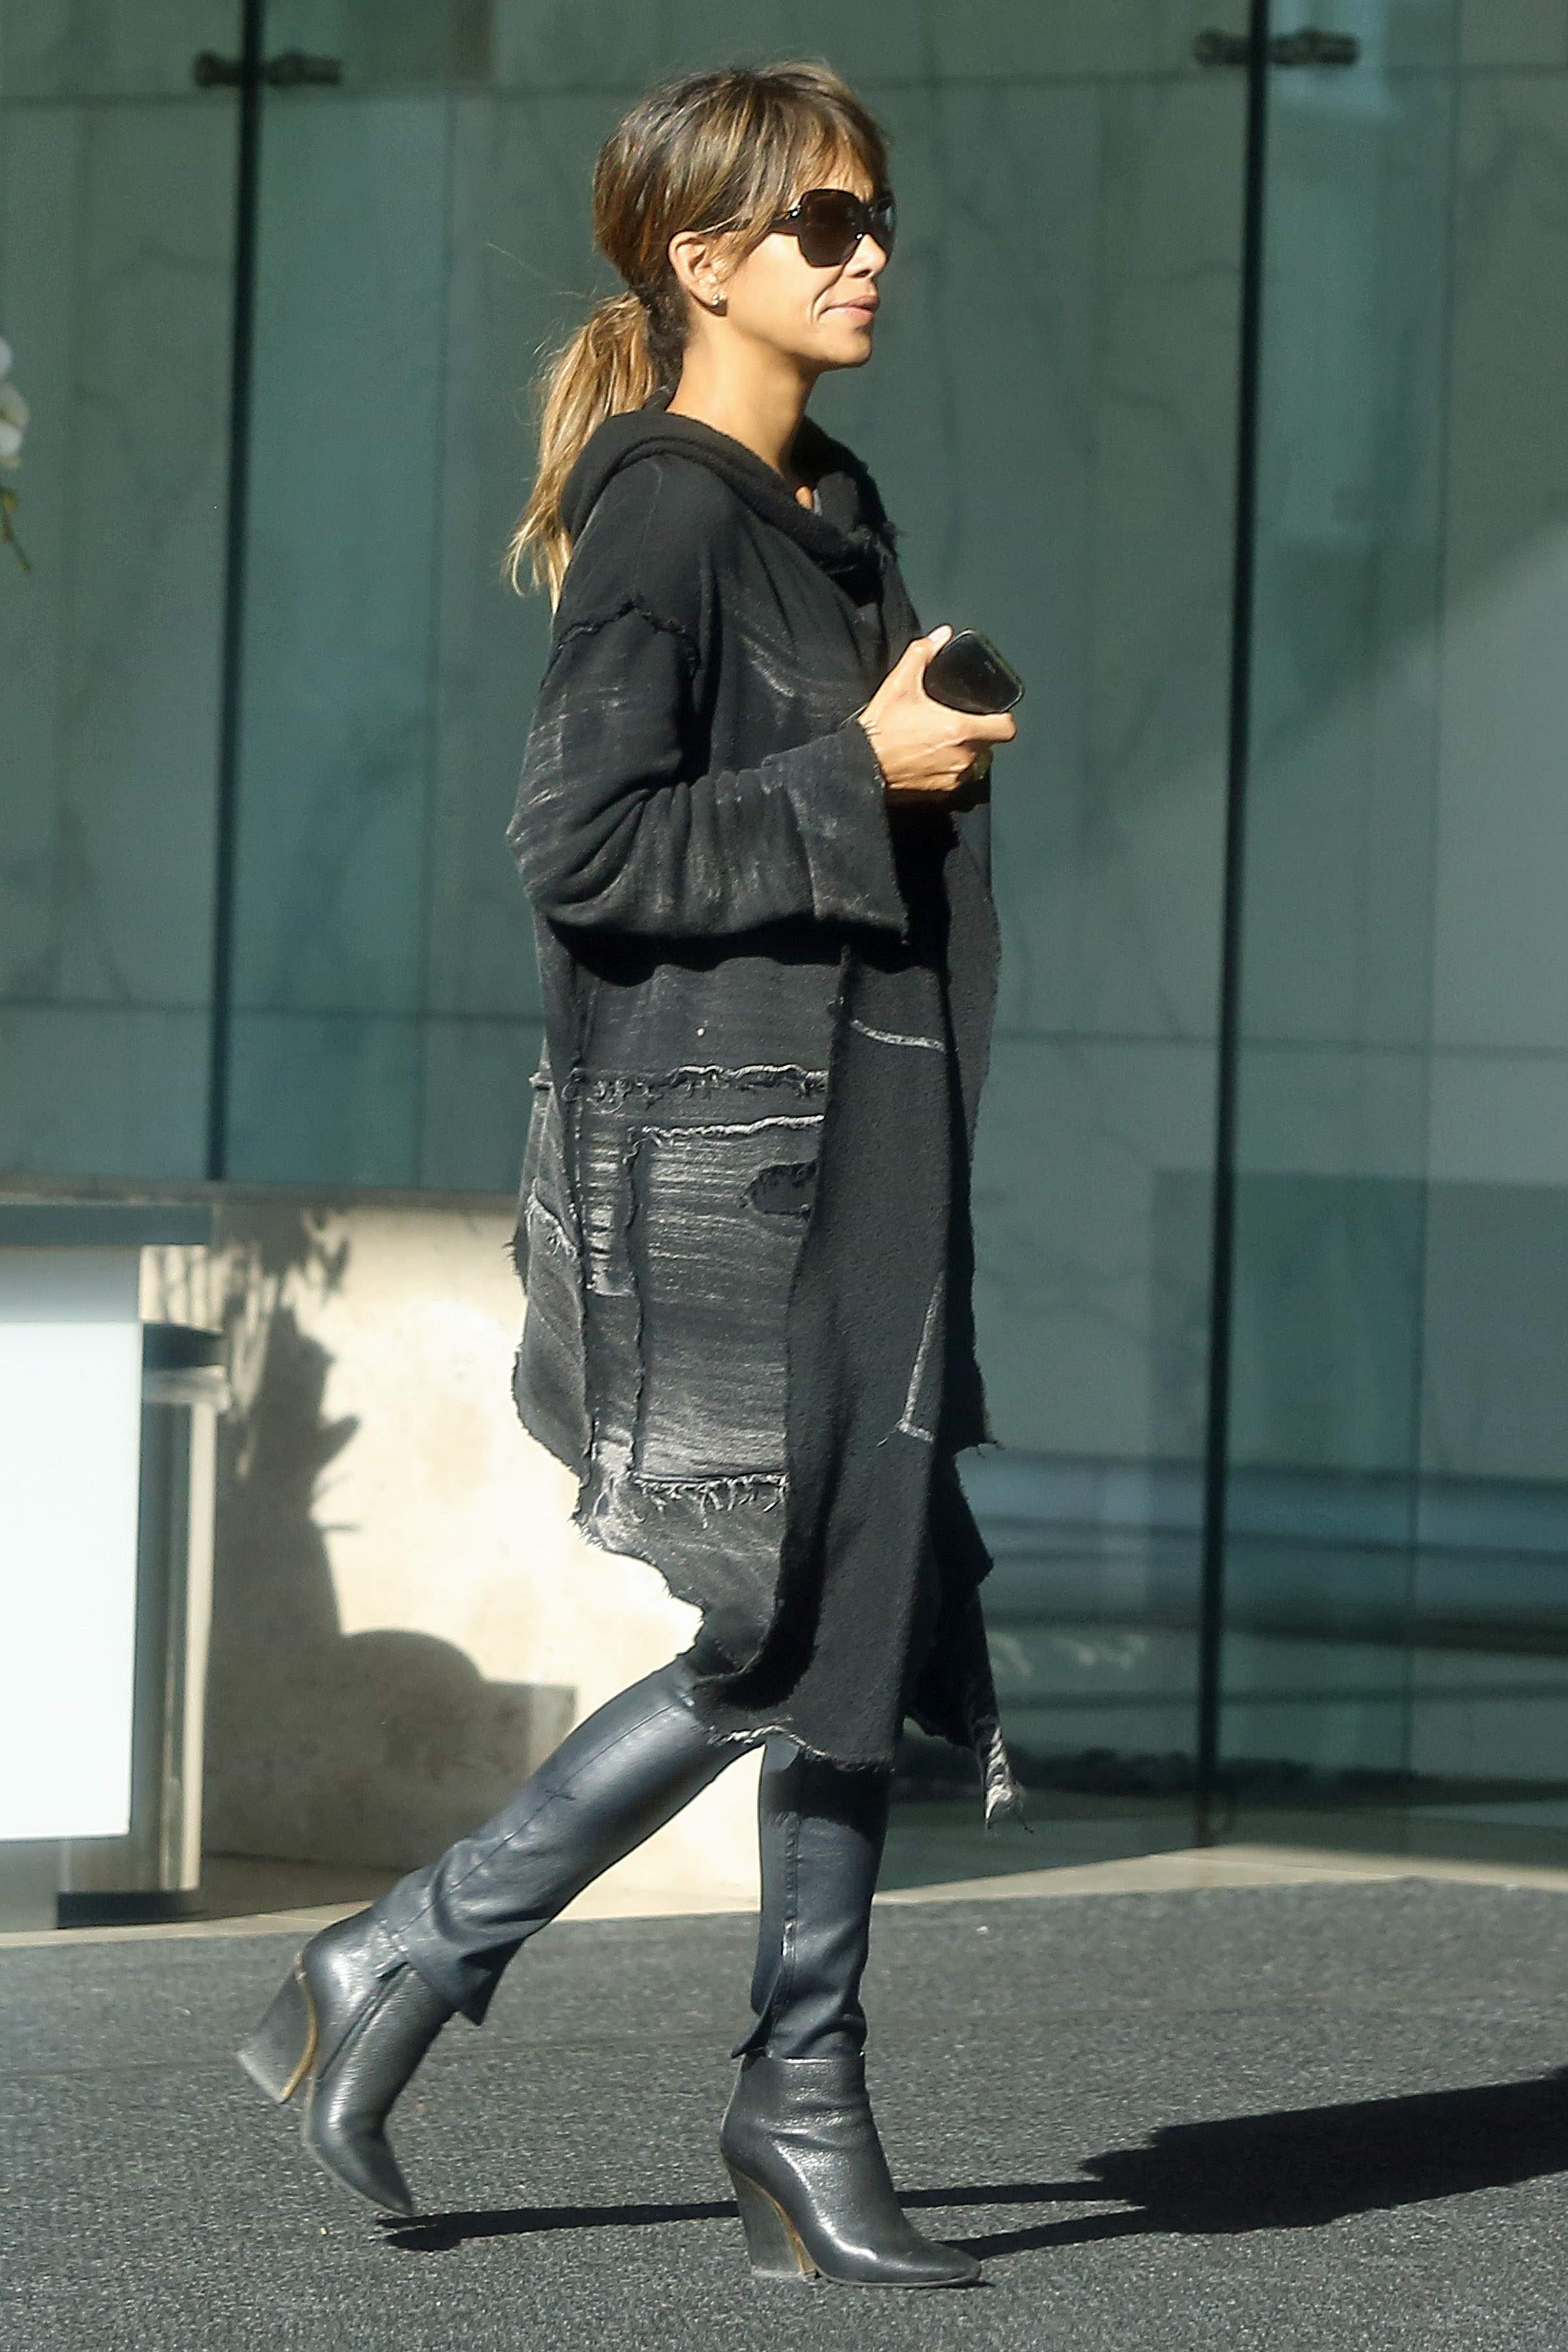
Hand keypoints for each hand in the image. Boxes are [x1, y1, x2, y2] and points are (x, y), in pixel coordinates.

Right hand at [854, 625, 1016, 804]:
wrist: (859, 765)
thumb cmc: (881, 727)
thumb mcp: (900, 682)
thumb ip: (924, 653)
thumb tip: (942, 635)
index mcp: (960, 729)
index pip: (1006, 729)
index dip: (1002, 719)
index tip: (990, 714)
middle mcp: (962, 757)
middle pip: (989, 745)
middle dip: (978, 734)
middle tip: (957, 723)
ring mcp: (952, 778)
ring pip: (974, 764)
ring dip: (965, 753)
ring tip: (941, 741)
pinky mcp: (940, 794)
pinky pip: (956, 780)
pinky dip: (949, 769)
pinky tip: (929, 758)